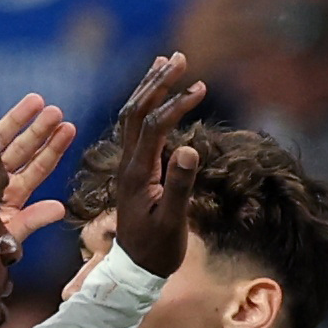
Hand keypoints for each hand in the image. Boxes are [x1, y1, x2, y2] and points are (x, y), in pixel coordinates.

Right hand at [0, 86, 76, 250]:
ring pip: (0, 137)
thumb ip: (32, 221)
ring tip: (35, 100)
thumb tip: (60, 208)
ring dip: (17, 117)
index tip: (68, 129)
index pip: (37, 169)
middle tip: (55, 110)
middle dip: (39, 129)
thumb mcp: (6, 237)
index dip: (53, 149)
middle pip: (23, 149)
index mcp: (11, 194)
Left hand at [105, 54, 210, 275]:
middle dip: (157, 82)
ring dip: (149, 88)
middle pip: (136, 111)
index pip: (154, 126)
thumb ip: (180, 185)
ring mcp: (128, 165)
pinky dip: (148, 106)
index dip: (175, 103)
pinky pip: (136, 128)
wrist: (134, 270)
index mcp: (138, 173)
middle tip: (179, 57)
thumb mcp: (173, 222)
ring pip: (133, 116)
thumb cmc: (158, 250)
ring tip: (167, 63)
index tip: (200, 87)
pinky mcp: (133, 170)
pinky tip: (161, 97)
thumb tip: (190, 147)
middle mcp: (128, 163)